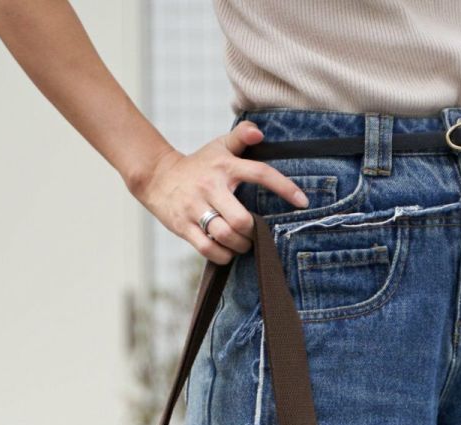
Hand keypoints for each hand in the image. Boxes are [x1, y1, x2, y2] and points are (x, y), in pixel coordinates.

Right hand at [127, 121, 311, 263]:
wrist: (157, 176)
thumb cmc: (197, 165)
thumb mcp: (218, 146)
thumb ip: (240, 137)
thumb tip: (259, 133)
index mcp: (225, 167)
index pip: (260, 174)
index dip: (284, 187)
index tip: (302, 201)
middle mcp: (211, 186)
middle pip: (242, 220)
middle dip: (253, 233)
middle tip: (255, 234)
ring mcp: (195, 208)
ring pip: (225, 236)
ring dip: (240, 246)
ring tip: (242, 244)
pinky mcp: (183, 226)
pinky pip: (208, 249)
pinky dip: (223, 256)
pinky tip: (226, 252)